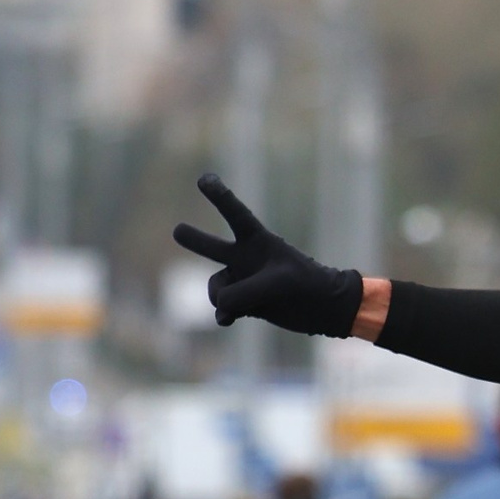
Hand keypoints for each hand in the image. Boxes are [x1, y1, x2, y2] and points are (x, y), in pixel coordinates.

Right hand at [171, 174, 363, 337]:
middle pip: (211, 247)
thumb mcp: (277, 285)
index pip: (235, 214)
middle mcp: (246, 257)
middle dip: (193, 239)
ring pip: (216, 288)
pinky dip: (225, 314)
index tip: (204, 178)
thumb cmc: (306, 286)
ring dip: (224, 298)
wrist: (322, 310)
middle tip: (177, 230)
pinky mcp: (243, 302)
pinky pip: (221, 308)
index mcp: (259, 241)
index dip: (219, 196)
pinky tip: (230, 320)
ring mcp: (243, 279)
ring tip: (245, 305)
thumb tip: (220, 306)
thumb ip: (242, 292)